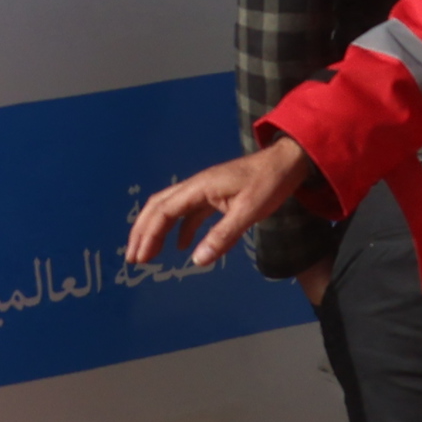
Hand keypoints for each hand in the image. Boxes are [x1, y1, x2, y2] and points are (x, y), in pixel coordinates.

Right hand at [126, 137, 316, 272]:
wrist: (287, 162)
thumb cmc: (269, 183)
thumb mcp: (248, 211)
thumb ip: (223, 235)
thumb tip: (197, 259)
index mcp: (199, 188)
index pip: (163, 212)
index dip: (148, 235)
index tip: (139, 257)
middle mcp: (196, 187)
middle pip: (158, 207)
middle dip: (142, 232)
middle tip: (133, 257)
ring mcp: (205, 190)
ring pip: (171, 209)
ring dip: (157, 230)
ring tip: (148, 254)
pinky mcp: (216, 196)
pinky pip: (190, 213)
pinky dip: (181, 230)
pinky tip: (183, 247)